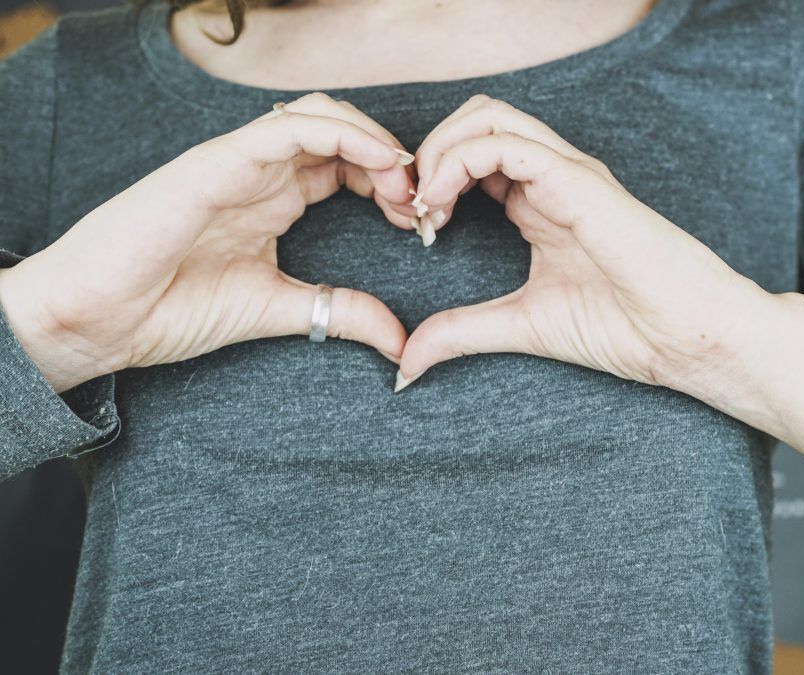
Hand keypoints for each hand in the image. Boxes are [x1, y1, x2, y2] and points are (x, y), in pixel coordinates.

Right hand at [0, 92, 418, 392]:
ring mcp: (241, 161)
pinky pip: (290, 127)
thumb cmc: (171, 307)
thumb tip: (401, 341)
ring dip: (375, 142)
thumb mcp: (279, 310)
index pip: (348, 166)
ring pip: (323, 116)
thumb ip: (340, 313)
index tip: (422, 223)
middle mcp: (262, 172)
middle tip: (422, 204)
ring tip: (403, 185)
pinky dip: (343, 135)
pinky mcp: (219, 160)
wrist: (99, 318)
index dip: (392, 184)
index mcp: (275, 198)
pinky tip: (379, 161)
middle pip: (344, 135)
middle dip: (394, 162)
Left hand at [396, 95, 793, 418]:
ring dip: (438, 151)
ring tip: (424, 205)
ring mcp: (568, 173)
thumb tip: (407, 361)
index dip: (431, 180)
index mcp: (540, 201)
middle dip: (427, 154)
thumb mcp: (520, 327)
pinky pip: (506, 144)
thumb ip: (463, 332)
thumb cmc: (623, 327)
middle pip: (475, 119)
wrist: (685, 338)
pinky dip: (459, 162)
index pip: (473, 154)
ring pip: (487, 117)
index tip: (415, 230)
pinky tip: (442, 206)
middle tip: (411, 210)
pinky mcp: (579, 181)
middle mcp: (552, 176)